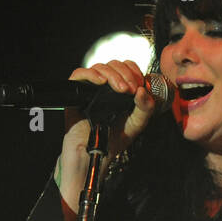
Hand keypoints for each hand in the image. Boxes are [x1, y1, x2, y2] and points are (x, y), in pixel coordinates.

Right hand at [58, 59, 160, 206]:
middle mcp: (104, 87)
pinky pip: (79, 75)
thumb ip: (145, 108)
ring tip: (121, 90)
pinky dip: (91, 74)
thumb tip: (143, 90)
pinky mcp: (75, 94)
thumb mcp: (136, 124)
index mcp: (119, 90)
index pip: (127, 68)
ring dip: (113, 75)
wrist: (93, 155)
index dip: (134, 72)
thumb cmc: (111, 141)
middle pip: (114, 65)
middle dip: (126, 74)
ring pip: (100, 67)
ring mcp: (89, 89)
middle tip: (130, 89)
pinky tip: (101, 82)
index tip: (139, 85)